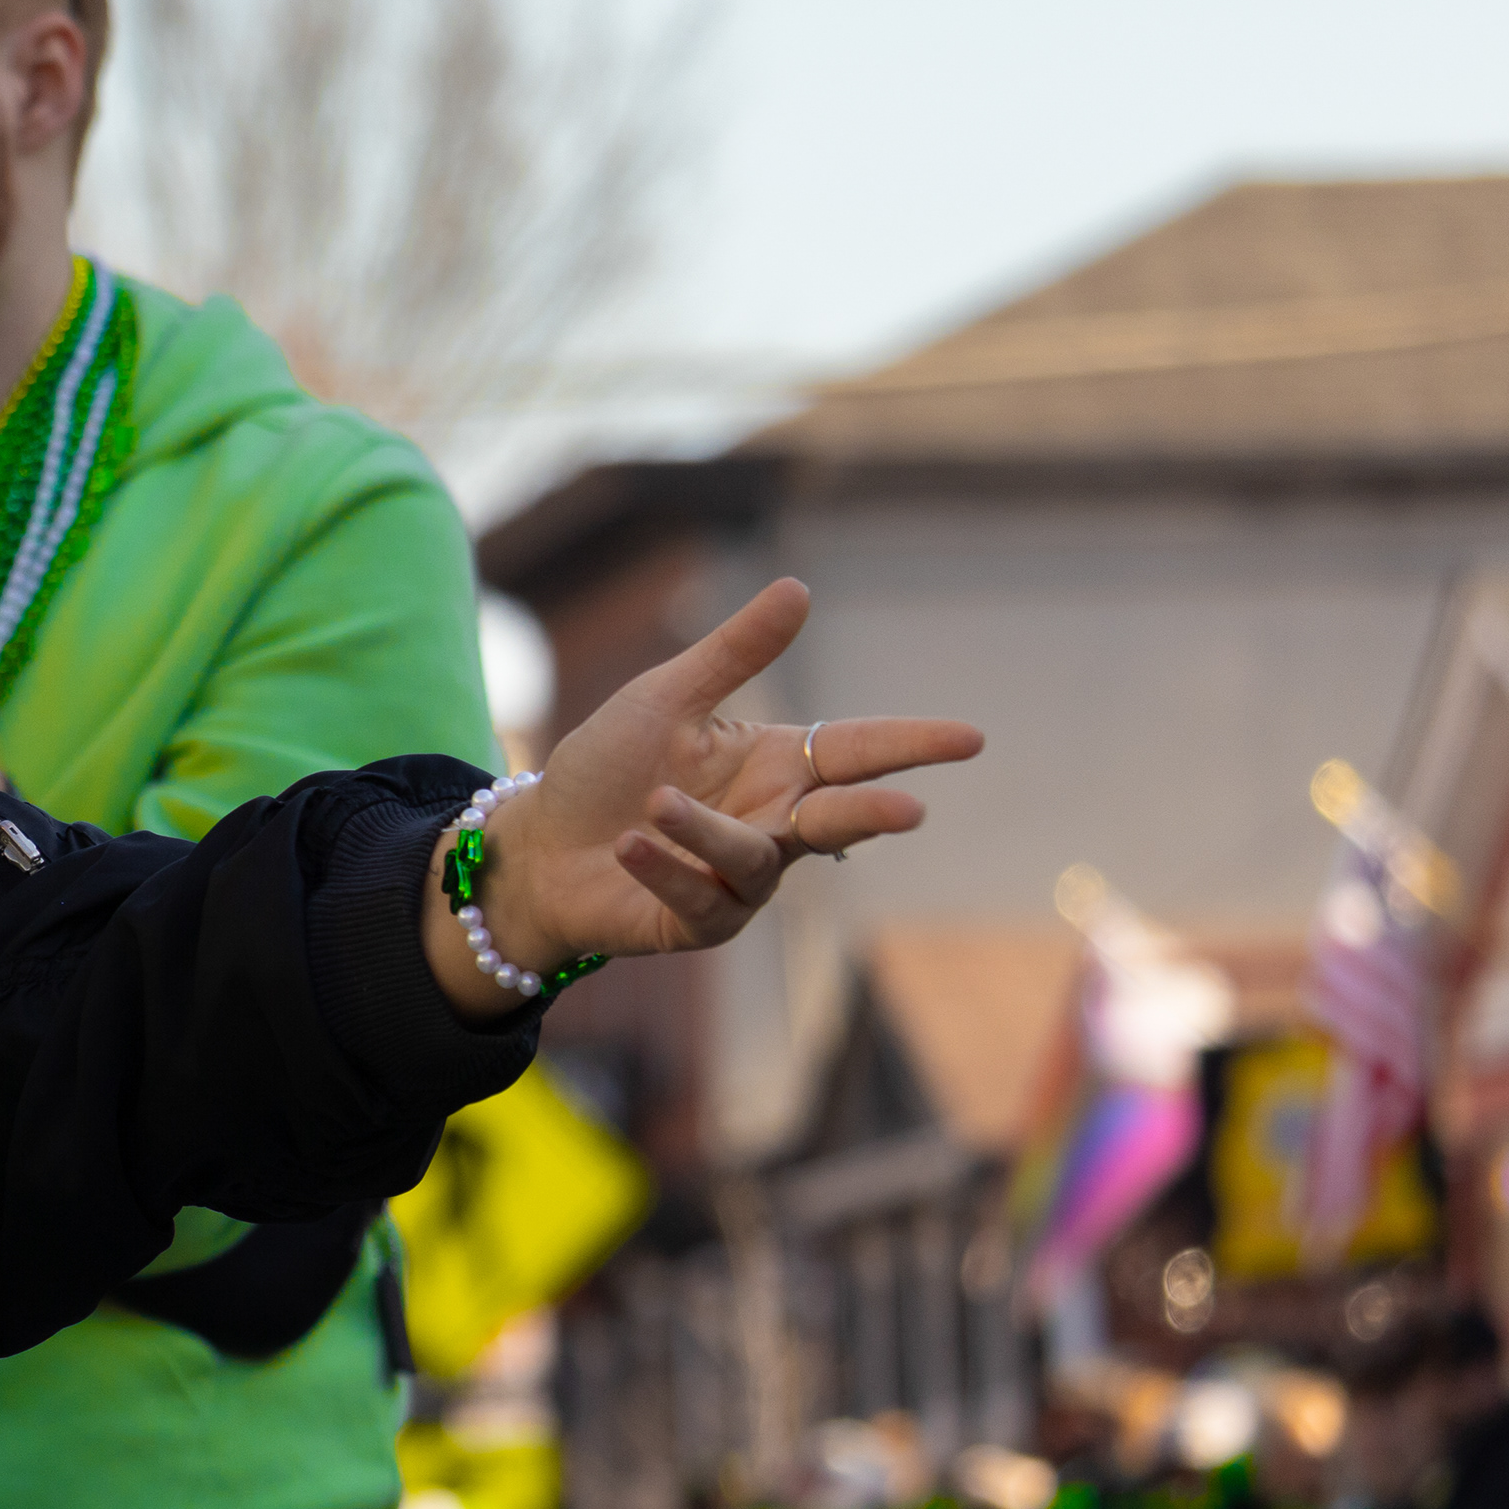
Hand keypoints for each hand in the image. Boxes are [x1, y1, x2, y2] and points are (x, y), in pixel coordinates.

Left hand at [421, 578, 981, 1018]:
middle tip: (909, 812)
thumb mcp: (665, 698)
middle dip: (873, 815)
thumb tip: (799, 588)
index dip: (911, 744)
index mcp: (774, 764)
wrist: (538, 842)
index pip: (856, 750)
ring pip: (754, 858)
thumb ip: (734, 653)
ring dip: (705, 831)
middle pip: (837, 818)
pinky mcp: (698, 921)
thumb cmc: (606, 769)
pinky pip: (700, 898)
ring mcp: (739, 879)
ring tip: (654, 803)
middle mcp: (770, 823)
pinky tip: (627, 847)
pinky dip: (664, 869)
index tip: (970, 738)